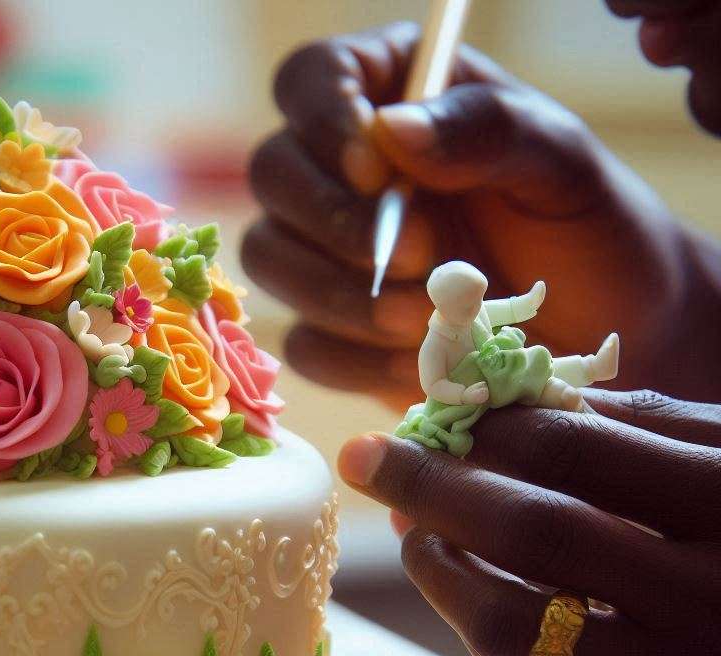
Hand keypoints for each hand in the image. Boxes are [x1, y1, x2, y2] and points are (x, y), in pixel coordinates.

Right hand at [242, 23, 720, 405]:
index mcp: (395, 98)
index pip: (313, 79)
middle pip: (272, 173)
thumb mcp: (561, 166)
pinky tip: (415, 357)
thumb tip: (391, 132)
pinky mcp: (334, 332)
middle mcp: (345, 173)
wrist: (604, 336)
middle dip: (333, 223)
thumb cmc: (589, 234)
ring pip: (269, 260)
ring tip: (421, 319)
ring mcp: (331, 256)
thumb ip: (485, 131)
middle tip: (419, 257)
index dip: (325, 122)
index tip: (377, 175)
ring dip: (338, 296)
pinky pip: (304, 344)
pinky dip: (353, 357)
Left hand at [338, 390, 720, 655]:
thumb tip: (528, 402)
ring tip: (413, 530)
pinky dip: (481, 622)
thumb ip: (657, 431)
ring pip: (509, 624)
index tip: (424, 410)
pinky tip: (465, 584)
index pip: (579, 452)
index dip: (488, 426)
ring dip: (437, 569)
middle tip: (368, 456)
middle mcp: (712, 603)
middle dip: (432, 487)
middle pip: (532, 532)